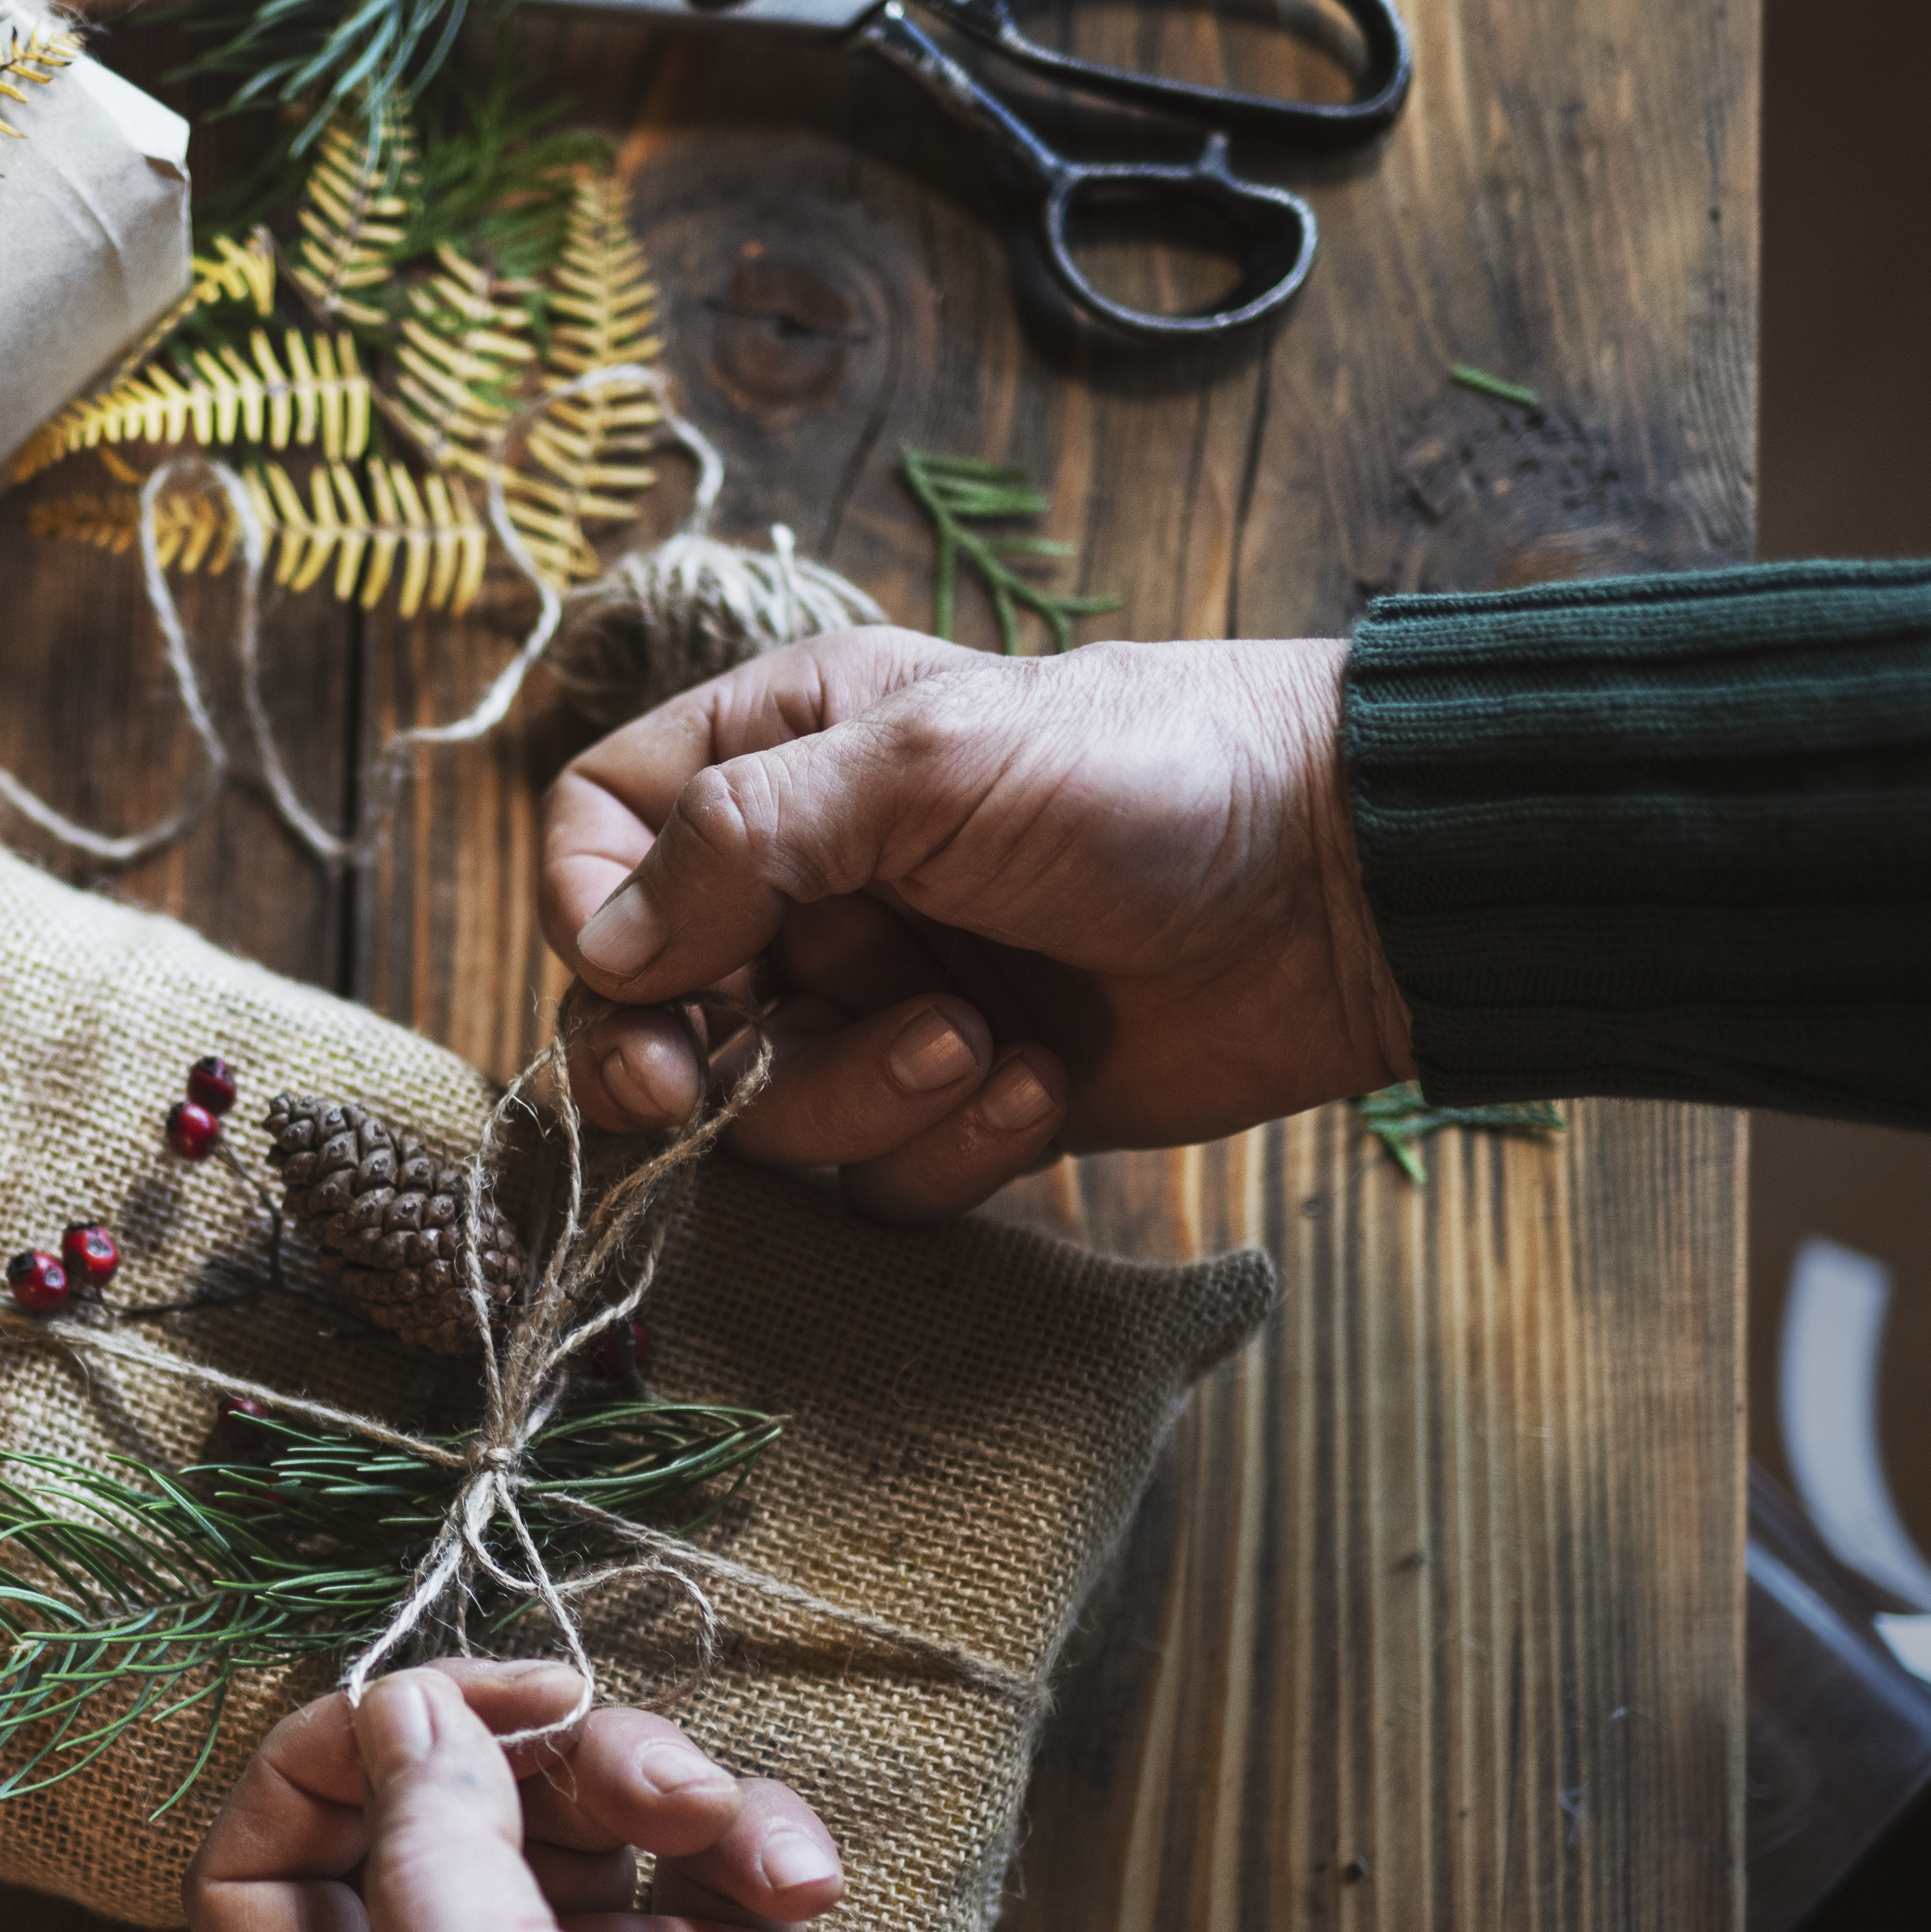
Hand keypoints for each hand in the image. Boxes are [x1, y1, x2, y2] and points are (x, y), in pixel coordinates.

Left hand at [188, 1660, 1083, 1931]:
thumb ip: (424, 1851)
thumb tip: (398, 1712)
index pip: (258, 1877)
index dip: (314, 1767)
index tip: (419, 1700)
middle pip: (424, 1813)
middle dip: (515, 1749)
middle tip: (581, 1713)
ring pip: (570, 1809)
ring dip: (646, 1777)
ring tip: (711, 1823)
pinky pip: (693, 1847)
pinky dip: (746, 1836)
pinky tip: (795, 1887)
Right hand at [542, 629, 1407, 1219]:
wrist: (1341, 883)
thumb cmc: (1142, 773)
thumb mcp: (924, 762)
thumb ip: (741, 839)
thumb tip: (607, 951)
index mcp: (783, 754)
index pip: (599, 834)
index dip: (589, 913)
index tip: (640, 976)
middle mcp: (810, 881)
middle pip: (648, 1007)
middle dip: (673, 1063)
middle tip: (695, 1091)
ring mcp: (879, 999)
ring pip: (765, 1111)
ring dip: (857, 1093)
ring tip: (976, 1038)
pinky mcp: (960, 1102)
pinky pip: (883, 1176)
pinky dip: (951, 1148)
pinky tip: (1041, 1085)